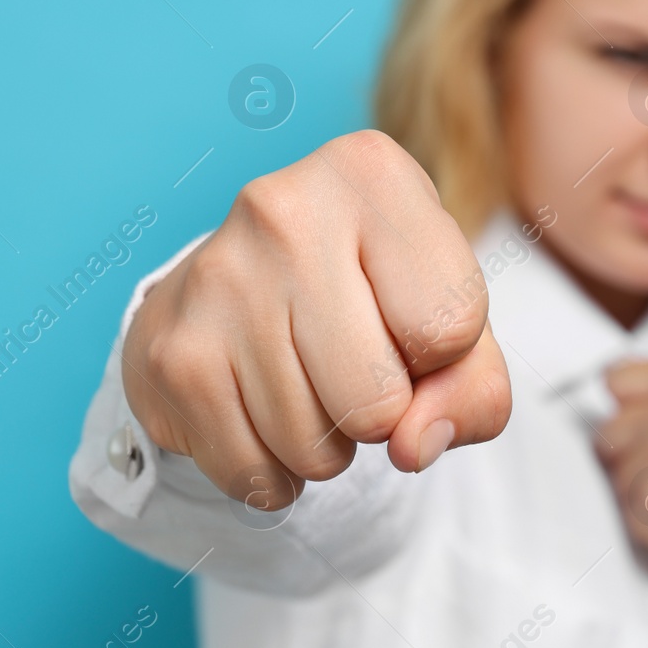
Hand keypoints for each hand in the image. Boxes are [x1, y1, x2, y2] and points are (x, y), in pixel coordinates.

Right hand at [121, 130, 512, 509]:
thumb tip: (411, 447)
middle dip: (381, 416)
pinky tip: (261, 415)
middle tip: (353, 369)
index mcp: (369, 174)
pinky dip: (272, 473)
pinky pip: (252, 473)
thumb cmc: (369, 301)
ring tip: (306, 387)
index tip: (406, 325)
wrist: (231, 291)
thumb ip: (475, 391)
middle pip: (378, 399)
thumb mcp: (449, 321)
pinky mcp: (172, 353)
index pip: (452, 325)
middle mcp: (283, 209)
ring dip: (325, 447)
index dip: (443, 358)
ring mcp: (216, 279)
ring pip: (314, 446)